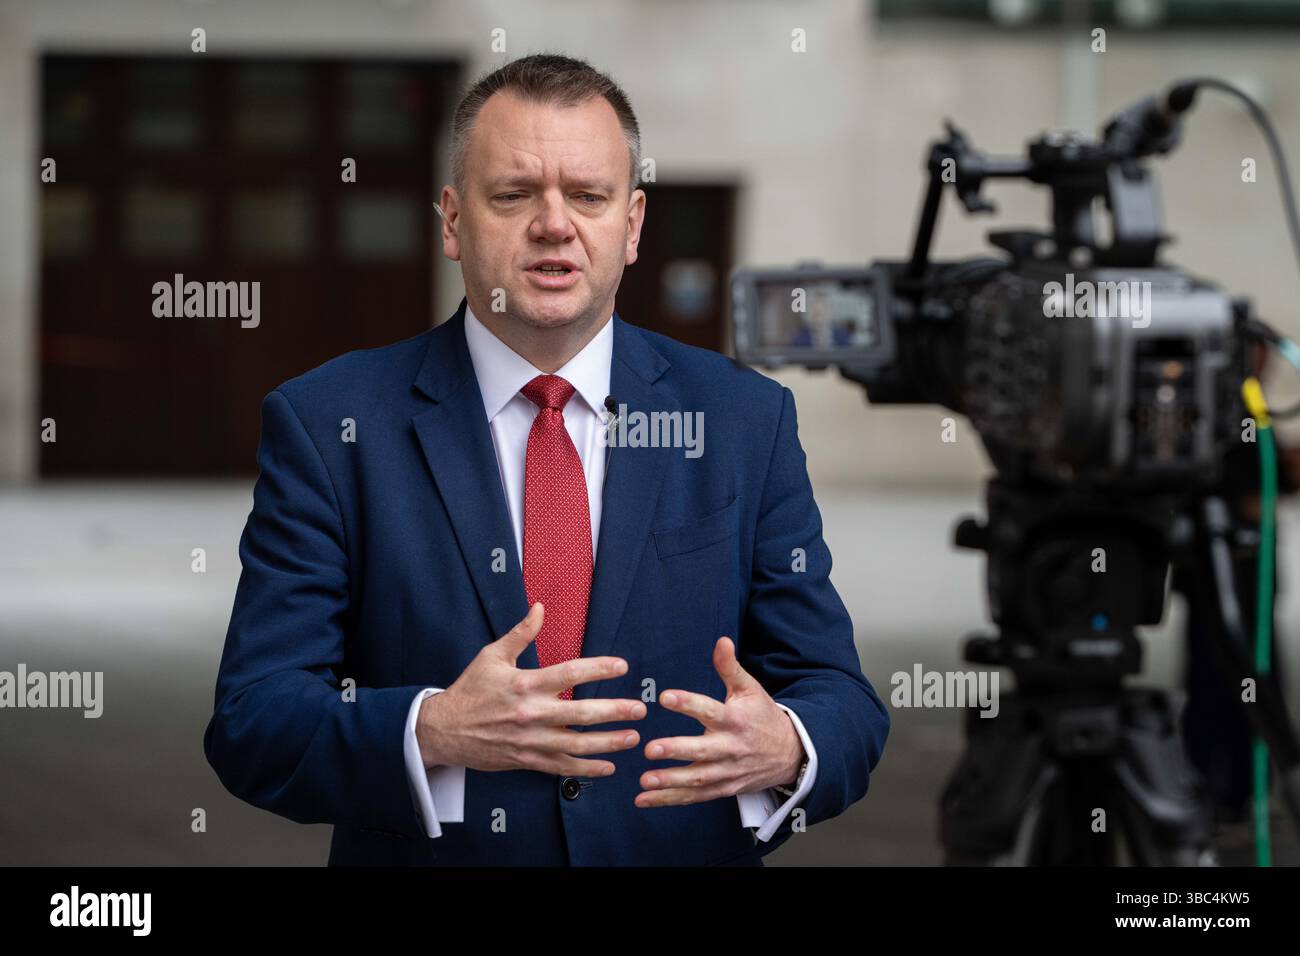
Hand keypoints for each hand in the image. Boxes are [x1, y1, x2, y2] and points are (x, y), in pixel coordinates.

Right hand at [416, 602, 645, 774]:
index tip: (622, 666)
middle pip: (581, 714)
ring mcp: (531, 740)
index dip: (599, 669)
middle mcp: (531, 714)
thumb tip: (539, 607)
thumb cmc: (470, 690)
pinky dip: (588, 768)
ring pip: (577, 745)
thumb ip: (521, 633)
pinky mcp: (528, 760)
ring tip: (633, 738)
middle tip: (639, 709)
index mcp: (525, 684)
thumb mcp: (492, 656)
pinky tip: (609, 766)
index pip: (570, 674)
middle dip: (615, 711)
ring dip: (609, 743)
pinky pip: (563, 767)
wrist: (444, 730)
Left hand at [636, 637, 803, 807]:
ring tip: (644, 780)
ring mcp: (727, 772)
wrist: (791, 754)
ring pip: (697, 780)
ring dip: (670, 782)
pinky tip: (644, 799)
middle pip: (703, 751)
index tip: (666, 697)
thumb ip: (730, 667)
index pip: (710, 710)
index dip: (689, 703)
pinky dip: (670, 800)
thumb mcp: (750, 689)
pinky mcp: (723, 789)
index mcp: (735, 720)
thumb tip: (721, 640)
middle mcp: (731, 748)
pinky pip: (695, 797)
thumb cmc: (763, 717)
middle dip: (677, 751)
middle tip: (650, 749)